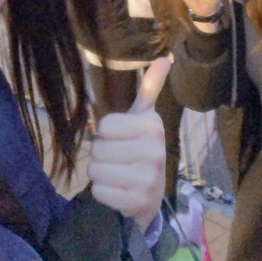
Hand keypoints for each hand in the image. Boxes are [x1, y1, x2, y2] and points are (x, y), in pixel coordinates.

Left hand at [88, 57, 169, 230]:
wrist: (149, 196)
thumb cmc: (139, 150)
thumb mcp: (144, 119)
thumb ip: (150, 89)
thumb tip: (166, 58)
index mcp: (153, 128)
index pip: (104, 126)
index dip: (105, 134)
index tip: (120, 140)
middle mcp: (155, 153)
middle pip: (98, 149)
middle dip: (101, 156)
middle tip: (118, 161)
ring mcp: (149, 179)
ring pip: (95, 170)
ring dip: (100, 175)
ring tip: (117, 176)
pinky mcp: (138, 202)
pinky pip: (99, 192)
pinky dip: (103, 193)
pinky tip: (118, 192)